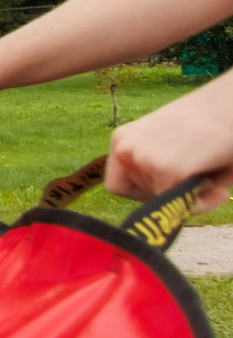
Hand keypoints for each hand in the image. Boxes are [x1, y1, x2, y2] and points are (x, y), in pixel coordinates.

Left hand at [107, 82, 232, 209]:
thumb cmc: (213, 124)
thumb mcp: (175, 145)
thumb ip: (162, 176)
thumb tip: (168, 213)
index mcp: (123, 139)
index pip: (116, 184)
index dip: (144, 192)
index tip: (169, 186)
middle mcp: (125, 148)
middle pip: (142, 196)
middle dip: (174, 192)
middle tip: (203, 175)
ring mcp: (143, 160)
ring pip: (163, 203)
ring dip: (192, 196)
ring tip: (212, 169)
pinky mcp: (168, 171)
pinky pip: (183, 207)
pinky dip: (204, 203)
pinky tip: (220, 185)